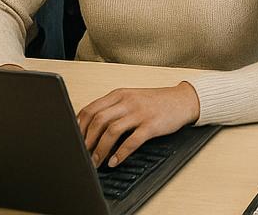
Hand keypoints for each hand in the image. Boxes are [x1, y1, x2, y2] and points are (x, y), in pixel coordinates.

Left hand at [77, 83, 199, 168]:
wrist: (183, 100)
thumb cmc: (156, 102)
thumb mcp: (131, 98)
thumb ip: (112, 108)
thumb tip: (89, 128)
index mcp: (119, 94)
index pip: (90, 109)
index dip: (78, 127)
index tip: (73, 140)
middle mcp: (128, 102)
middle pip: (98, 120)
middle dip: (86, 141)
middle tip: (82, 155)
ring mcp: (140, 113)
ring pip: (112, 131)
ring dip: (100, 150)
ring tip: (95, 162)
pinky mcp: (152, 125)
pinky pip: (132, 141)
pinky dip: (120, 153)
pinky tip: (115, 161)